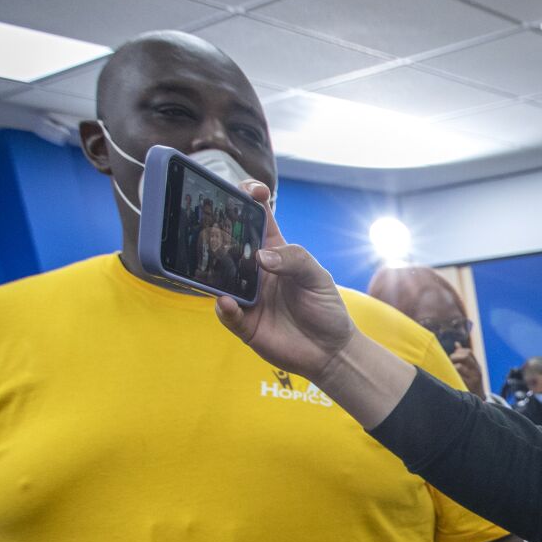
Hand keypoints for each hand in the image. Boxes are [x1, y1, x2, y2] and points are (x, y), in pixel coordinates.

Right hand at [212, 182, 357, 383]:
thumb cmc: (325, 307)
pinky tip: (228, 302)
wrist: (330, 351)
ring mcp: (246, 295)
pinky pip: (226, 312)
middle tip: (213, 224)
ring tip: (211, 260)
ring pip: (219, 276)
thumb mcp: (317, 277)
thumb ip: (294, 260)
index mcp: (274, 251)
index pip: (256, 218)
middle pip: (227, 243)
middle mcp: (254, 270)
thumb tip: (262, 257)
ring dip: (212, 268)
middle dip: (217, 230)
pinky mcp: (243, 322)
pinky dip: (225, 307)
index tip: (251, 190)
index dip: (249, 199)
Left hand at [448, 345, 484, 395]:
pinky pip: (457, 378)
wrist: (479, 399)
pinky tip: (448, 377)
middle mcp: (477, 370)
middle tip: (449, 363)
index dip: (459, 352)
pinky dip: (452, 376)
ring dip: (451, 367)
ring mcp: (473, 378)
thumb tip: (456, 344)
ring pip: (459, 367)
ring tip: (449, 371)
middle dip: (454, 357)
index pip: (468, 352)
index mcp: (477, 365)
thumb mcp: (471, 369)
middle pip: (465, 356)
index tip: (453, 357)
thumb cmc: (472, 382)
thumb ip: (464, 357)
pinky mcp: (468, 386)